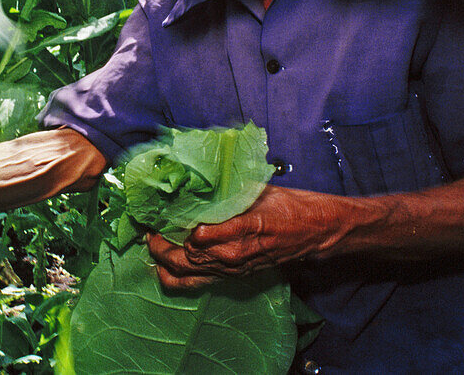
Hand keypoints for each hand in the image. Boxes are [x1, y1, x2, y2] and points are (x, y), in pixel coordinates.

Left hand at [148, 185, 342, 289]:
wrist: (314, 232)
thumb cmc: (289, 206)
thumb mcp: (259, 190)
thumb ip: (228, 191)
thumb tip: (196, 180)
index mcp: (243, 229)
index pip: (199, 236)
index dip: (174, 226)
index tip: (159, 213)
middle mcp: (235, 254)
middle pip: (186, 256)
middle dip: (161, 244)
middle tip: (149, 228)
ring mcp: (233, 269)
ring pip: (188, 272)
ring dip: (165, 260)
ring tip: (152, 243)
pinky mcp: (234, 276)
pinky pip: (198, 283)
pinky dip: (177, 277)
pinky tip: (163, 267)